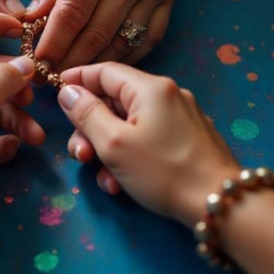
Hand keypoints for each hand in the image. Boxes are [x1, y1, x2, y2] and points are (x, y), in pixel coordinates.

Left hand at [29, 0, 176, 70]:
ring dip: (96, 64)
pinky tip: (105, 64)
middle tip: (49, 77)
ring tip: (72, 76)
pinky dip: (126, 57)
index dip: (53, 43)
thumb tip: (33, 22)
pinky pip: (149, 38)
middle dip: (70, 61)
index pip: (72, 12)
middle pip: (98, 32)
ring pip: (124, 41)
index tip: (37, 62)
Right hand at [57, 63, 238, 225]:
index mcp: (150, 88)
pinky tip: (124, 184)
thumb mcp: (114, 145)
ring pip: (130, 124)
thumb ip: (87, 114)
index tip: (54, 92)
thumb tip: (68, 91)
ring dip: (109, 150)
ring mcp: (181, 117)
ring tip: (106, 180)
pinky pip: (148, 138)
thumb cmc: (163, 172)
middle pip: (115, 101)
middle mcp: (168, 94)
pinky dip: (131, 156)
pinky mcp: (188, 139)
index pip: (104, 71)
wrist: (219, 202)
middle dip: (91, 129)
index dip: (76, 79)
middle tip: (82, 157)